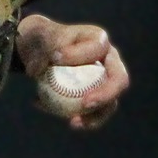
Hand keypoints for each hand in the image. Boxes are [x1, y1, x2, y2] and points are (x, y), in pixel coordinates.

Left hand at [15, 14, 129, 128]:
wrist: (39, 56)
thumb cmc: (43, 42)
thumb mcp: (40, 35)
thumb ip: (47, 46)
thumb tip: (55, 59)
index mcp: (99, 41)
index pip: (98, 49)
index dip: (79, 55)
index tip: (54, 58)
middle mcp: (109, 62)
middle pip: (119, 80)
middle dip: (106, 94)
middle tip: (86, 103)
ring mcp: (105, 83)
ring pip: (110, 103)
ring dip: (95, 116)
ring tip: (74, 122)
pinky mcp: (95, 100)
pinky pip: (93, 114)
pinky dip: (80, 119)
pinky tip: (66, 121)